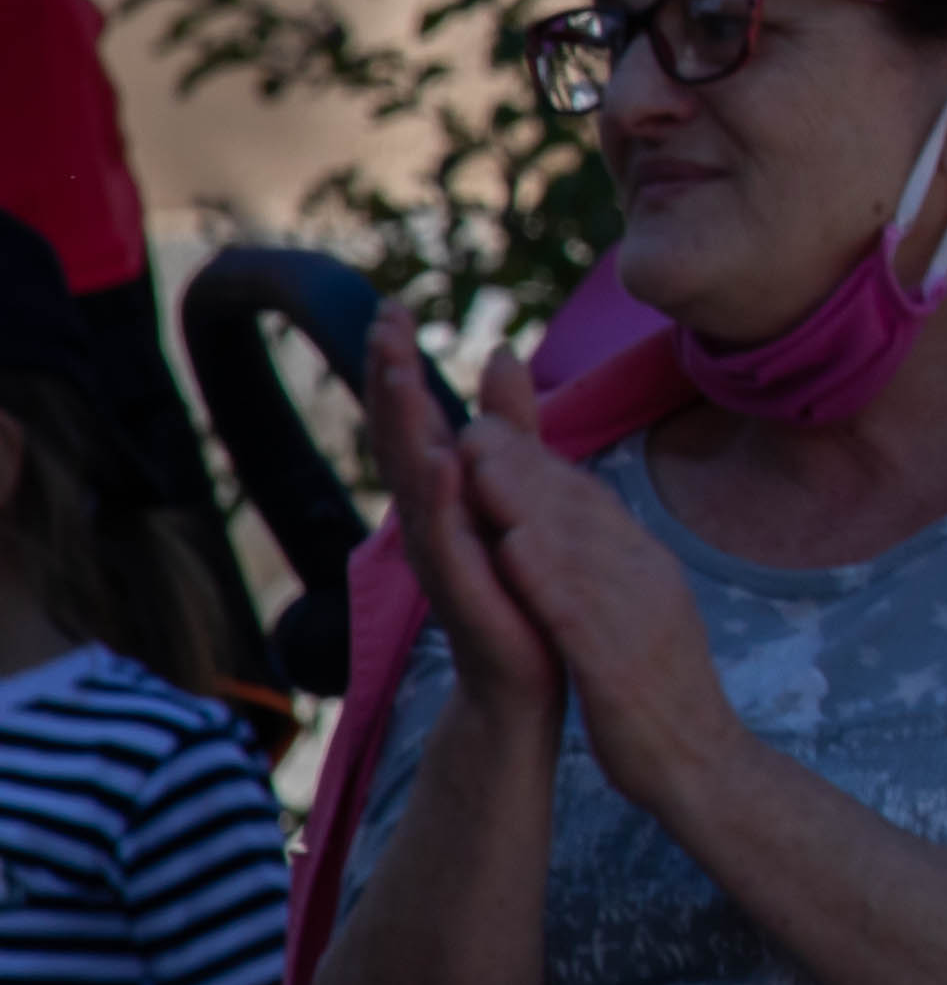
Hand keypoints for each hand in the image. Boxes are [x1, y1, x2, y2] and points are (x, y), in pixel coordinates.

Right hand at [358, 309, 555, 722]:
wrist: (526, 677)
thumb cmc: (516, 580)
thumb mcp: (515, 487)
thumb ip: (509, 426)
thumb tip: (499, 352)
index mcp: (443, 493)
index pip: (413, 417)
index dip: (398, 366)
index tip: (392, 307)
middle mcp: (431, 519)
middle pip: (400, 438)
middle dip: (389, 380)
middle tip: (381, 321)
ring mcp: (442, 554)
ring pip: (414, 479)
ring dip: (403, 426)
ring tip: (397, 372)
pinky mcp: (467, 590)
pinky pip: (448, 538)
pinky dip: (443, 498)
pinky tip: (444, 458)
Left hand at [445, 350, 734, 810]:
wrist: (704, 766)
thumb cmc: (657, 691)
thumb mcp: (638, 612)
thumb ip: (605, 564)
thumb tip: (563, 524)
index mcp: (648, 568)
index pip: (590, 505)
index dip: (536, 464)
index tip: (485, 429)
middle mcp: (649, 582)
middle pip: (582, 516)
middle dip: (525, 469)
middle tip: (473, 431)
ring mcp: (641, 624)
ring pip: (579, 554)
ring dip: (529, 508)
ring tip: (480, 473)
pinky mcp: (624, 671)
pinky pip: (583, 618)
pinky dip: (549, 580)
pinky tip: (512, 556)